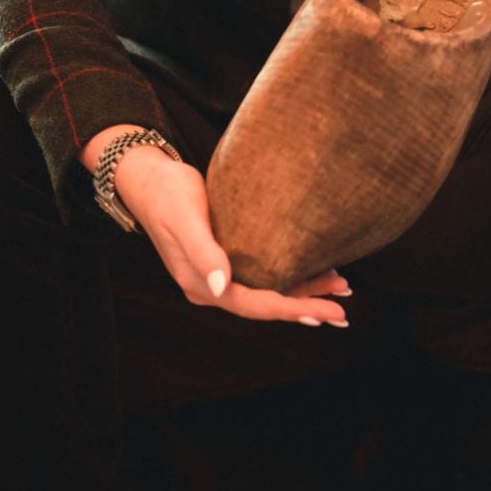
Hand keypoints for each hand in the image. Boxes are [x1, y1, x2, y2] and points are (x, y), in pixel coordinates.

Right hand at [113, 145, 351, 326]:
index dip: (294, 310)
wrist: (147, 178)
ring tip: (338, 287)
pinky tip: (312, 269)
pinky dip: (288, 275)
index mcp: (201, 284)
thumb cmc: (167, 192)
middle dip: (306, 306)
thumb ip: (203, 252)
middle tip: (344, 310)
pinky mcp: (223, 259)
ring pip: (266, 291)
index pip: (255, 305)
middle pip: (265, 305)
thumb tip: (221, 287)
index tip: (328, 312)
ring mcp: (216, 275)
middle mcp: (211, 287)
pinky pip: (261, 275)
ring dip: (302, 291)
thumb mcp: (185, 218)